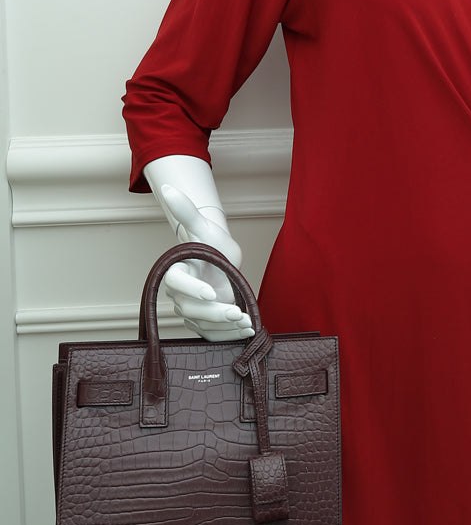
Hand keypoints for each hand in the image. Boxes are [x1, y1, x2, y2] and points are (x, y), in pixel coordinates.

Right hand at [161, 184, 254, 341]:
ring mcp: (190, 310)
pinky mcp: (203, 323)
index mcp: (176, 270)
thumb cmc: (212, 243)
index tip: (211, 292)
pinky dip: (229, 336)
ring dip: (225, 327)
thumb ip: (187, 211)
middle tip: (237, 312)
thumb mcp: (205, 228)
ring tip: (247, 323)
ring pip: (202, 325)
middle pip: (190, 309)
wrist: (223, 259)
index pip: (176, 283)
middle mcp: (179, 294)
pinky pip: (212, 335)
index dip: (191, 289)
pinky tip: (246, 333)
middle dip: (214, 313)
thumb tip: (168, 187)